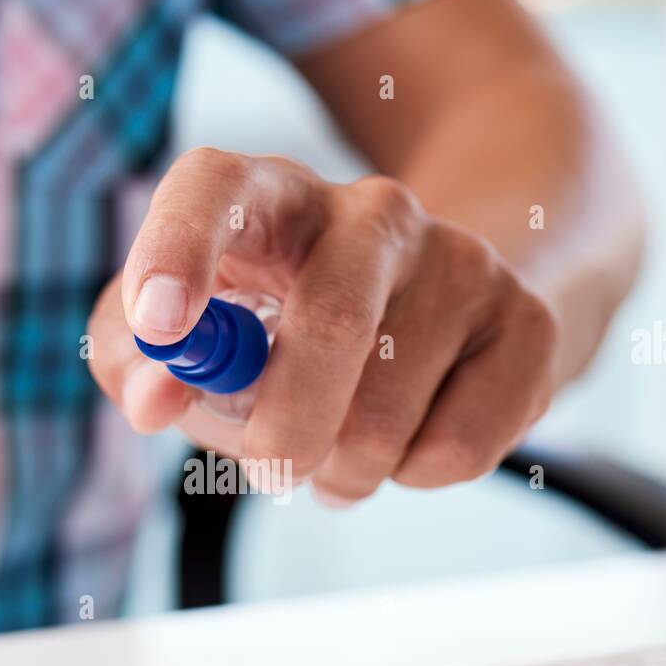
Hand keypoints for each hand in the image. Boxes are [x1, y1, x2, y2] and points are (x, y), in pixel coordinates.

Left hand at [87, 148, 559, 500]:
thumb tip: (153, 396)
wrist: (444, 320)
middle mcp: (372, 212)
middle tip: (271, 473)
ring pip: (389, 413)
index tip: (159, 326)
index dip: (179, 250)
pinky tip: (409, 440)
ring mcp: (462, 261)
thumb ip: (138, 362)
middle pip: (329, 323)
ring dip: (346, 469)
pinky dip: (415, 476)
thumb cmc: (286, 333)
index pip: (216, 188)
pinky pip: (459, 447)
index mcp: (272, 200)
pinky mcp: (527, 325)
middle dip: (285, 432)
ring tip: (341, 452)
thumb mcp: (193, 338)